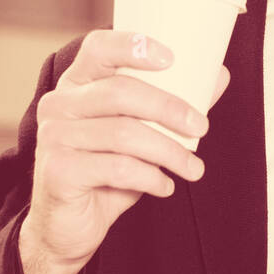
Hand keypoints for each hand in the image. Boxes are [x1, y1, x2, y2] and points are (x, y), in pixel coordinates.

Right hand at [19, 30, 229, 273]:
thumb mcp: (143, 134)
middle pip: (120, 91)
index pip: (98, 48)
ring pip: (124, 133)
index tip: (172, 58)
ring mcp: (54, 137)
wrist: (67, 227)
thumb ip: (174, 103)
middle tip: (202, 128)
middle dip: (170, 108)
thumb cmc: (107, 172)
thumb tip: (220, 74)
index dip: (133, 46)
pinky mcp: (58, 171)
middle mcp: (58, 104)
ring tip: (193, 168)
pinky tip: (165, 187)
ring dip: (170, 152)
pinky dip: (151, 178)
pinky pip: (117, 168)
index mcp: (77, 84)